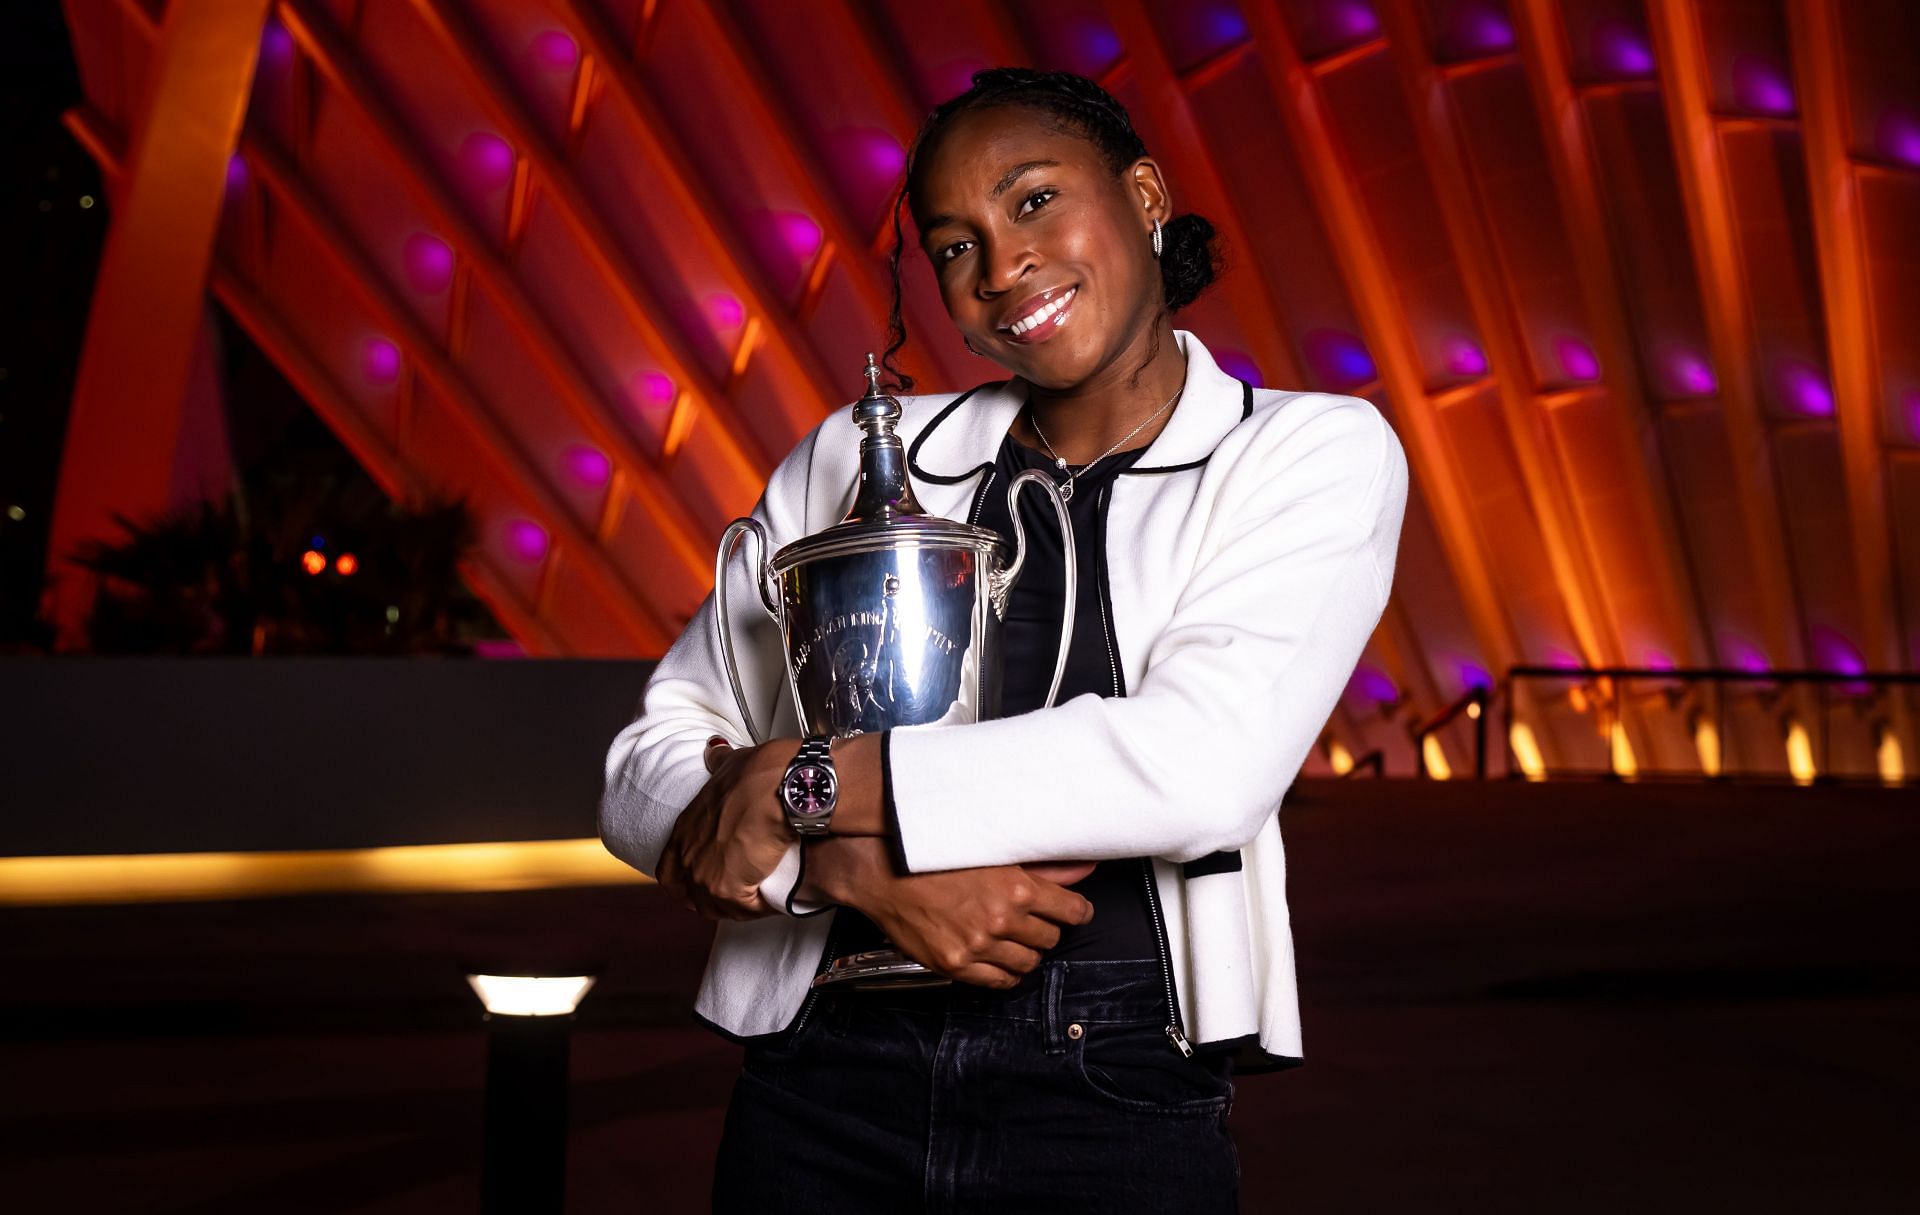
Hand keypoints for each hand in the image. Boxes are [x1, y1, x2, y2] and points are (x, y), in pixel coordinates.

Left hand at [655, 737, 795, 920]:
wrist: (778, 788)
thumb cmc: (758, 774)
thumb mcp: (731, 765)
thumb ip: (719, 762)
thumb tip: (714, 752)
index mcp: (685, 828)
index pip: (669, 870)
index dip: (686, 881)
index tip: (706, 881)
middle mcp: (687, 854)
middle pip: (689, 896)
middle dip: (711, 899)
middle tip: (736, 896)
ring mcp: (703, 874)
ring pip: (715, 908)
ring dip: (736, 906)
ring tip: (757, 899)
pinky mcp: (727, 888)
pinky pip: (743, 910)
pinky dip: (759, 907)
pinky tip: (772, 899)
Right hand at [807, 837, 1093, 988]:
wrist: (885, 873)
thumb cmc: (937, 857)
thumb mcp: (993, 853)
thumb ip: (1044, 865)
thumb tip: (1086, 867)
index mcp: (1017, 887)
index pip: (1072, 911)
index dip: (1075, 911)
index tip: (1071, 911)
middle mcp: (1002, 919)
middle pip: (1050, 938)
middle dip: (1045, 929)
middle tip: (1030, 919)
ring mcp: (978, 946)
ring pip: (1028, 963)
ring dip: (1025, 951)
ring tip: (1010, 937)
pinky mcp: (956, 965)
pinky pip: (999, 982)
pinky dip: (1005, 973)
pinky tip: (997, 958)